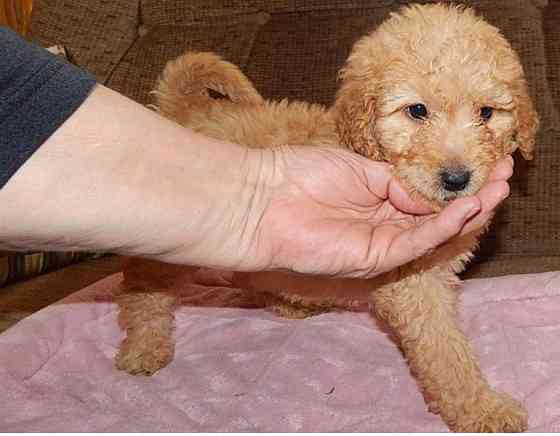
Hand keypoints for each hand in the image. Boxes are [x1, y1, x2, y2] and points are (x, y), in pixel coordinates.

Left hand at [249, 146, 511, 277]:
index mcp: (376, 201)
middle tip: (504, 176)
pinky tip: (464, 207)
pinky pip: (415, 243)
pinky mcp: (373, 258)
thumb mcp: (360, 168)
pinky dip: (441, 226)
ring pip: (431, 233)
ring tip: (496, 190)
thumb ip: (396, 182)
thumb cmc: (300, 176)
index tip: (484, 162)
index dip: (453, 183)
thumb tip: (427, 191)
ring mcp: (378, 244)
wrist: (262, 198)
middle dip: (470, 198)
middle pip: (435, 216)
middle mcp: (382, 224)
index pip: (425, 197)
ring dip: (466, 213)